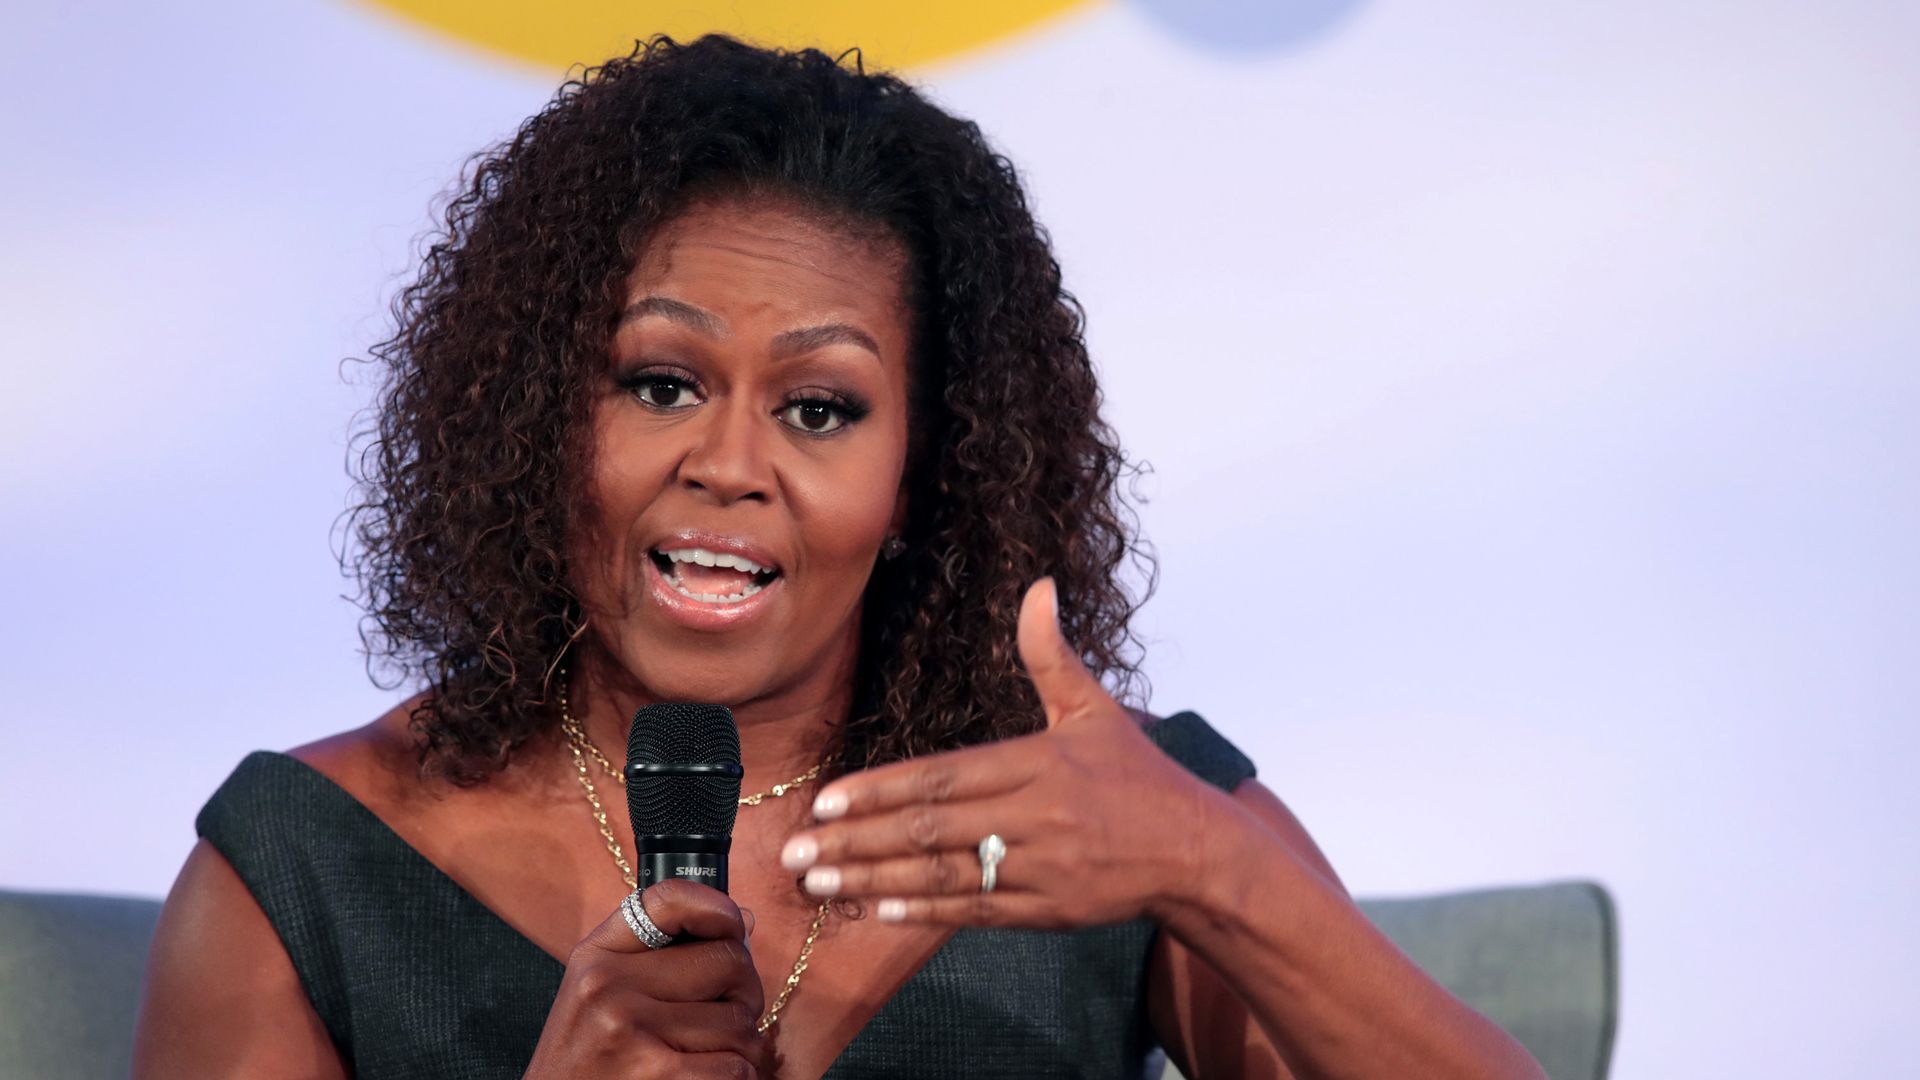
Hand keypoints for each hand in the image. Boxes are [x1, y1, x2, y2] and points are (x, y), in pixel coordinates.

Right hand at [524, 879, 769, 1078]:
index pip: (669, 900)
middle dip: (743, 990)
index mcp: (598, 956)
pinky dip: (736, 1076)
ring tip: (710, 1052)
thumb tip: (745, 922)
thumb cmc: (589, 1055)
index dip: (718, 907)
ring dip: (740, 1043)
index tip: (732, 928)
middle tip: (726, 1012)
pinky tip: (707, 1077)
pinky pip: (736, 1066)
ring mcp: (631, 1029)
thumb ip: (662, 953)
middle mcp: (609, 985)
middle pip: (728, 961)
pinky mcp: (658, 1075)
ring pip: (740, 1021)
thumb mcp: (601, 992)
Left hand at [779, 577, 1218, 928]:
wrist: (1196, 853)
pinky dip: (925, 913)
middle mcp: (1035, 817)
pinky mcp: (1048, 911)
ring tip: (818, 884)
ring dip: (874, 882)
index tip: (826, 801)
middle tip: (796, 850)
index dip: (881, 791)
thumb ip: (1051, 656)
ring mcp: (1041, 868)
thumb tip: (1038, 587)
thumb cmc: (1138, 778)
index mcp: (1037, 763)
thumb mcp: (1095, 710)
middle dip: (857, 842)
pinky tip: (878, 910)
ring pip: (943, 876)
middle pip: (930, 830)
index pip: (942, 777)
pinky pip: (975, 912)